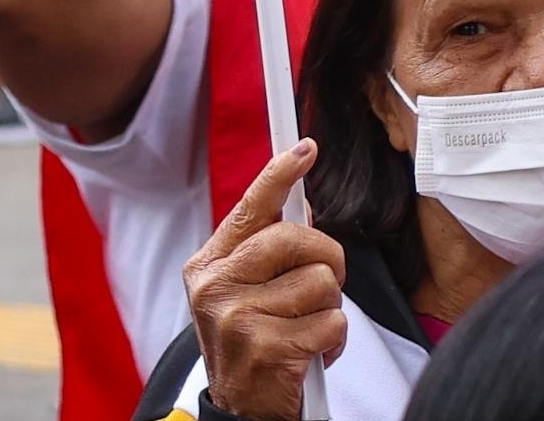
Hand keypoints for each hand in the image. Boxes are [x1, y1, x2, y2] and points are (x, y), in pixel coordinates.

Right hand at [187, 141, 346, 420]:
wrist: (241, 410)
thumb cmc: (252, 341)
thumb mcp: (249, 289)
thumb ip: (270, 247)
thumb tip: (303, 201)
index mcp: (210, 266)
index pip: (250, 208)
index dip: (279, 174)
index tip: (305, 148)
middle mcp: (215, 288)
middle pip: (297, 238)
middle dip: (326, 259)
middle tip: (321, 286)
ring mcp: (237, 319)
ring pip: (321, 281)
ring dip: (328, 307)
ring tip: (304, 328)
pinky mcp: (264, 349)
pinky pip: (331, 322)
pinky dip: (333, 340)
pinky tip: (309, 353)